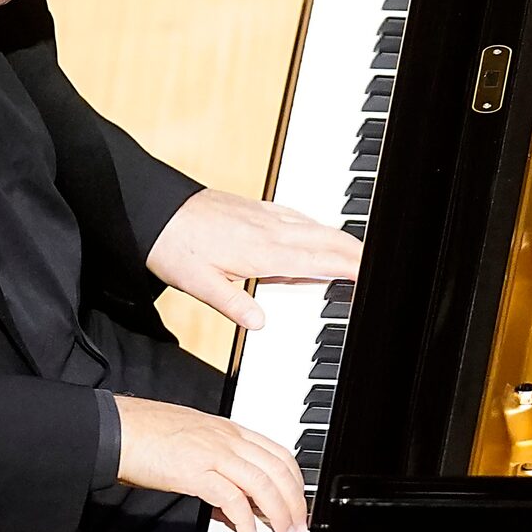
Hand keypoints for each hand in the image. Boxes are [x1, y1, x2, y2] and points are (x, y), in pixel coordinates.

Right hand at [113, 395, 307, 531]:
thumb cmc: (149, 435)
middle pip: (277, 469)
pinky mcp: (194, 472)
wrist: (118, 429)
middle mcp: (227, 439)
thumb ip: (220, 466)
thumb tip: (236, 501)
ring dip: (278, 512)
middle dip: (295, 501)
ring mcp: (212, 453)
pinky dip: (245, 518)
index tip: (299, 502)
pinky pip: (231, 497)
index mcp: (229, 430)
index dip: (296, 480)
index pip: (278, 452)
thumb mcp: (196, 443)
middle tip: (298, 525)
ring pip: (262, 482)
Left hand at [145, 188, 361, 331]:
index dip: (350, 267)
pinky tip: (316, 231)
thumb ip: (233, 304)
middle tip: (380, 266)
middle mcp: (269, 229)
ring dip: (340, 238)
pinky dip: (317, 227)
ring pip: (315, 225)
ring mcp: (264, 215)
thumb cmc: (172, 246)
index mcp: (262, 251)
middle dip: (357, 252)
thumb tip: (260, 323)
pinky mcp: (255, 208)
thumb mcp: (198, 284)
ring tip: (359, 253)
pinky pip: (298, 216)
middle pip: (327, 238)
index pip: (319, 260)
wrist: (151, 207)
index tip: (371, 275)